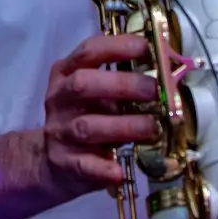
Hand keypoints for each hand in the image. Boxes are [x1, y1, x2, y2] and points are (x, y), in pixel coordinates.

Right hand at [42, 34, 157, 191]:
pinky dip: (103, 168)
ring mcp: (60, 131)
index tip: (148, 48)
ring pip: (87, 126)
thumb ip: (120, 80)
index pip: (89, 51)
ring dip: (124, 126)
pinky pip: (84, 165)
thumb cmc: (84, 116)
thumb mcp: (95, 92)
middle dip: (122, 85)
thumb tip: (167, 72)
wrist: (50, 161)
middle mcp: (60, 99)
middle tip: (154, 91)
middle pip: (83, 84)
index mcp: (67, 73)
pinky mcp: (64, 162)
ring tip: (152, 128)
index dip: (119, 47)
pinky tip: (120, 171)